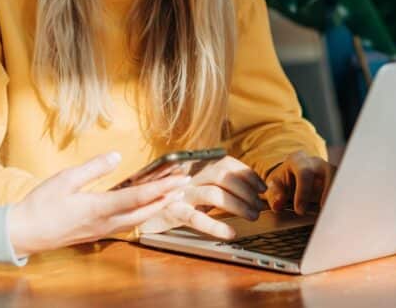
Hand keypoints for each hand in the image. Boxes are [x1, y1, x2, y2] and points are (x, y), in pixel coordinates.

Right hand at [8, 152, 188, 256]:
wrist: (25, 233)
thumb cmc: (41, 206)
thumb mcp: (65, 179)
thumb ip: (93, 168)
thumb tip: (116, 156)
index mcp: (98, 207)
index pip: (138, 197)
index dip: (161, 188)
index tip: (178, 180)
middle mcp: (105, 222)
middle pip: (145, 212)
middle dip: (167, 198)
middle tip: (184, 185)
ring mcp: (102, 230)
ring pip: (138, 220)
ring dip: (157, 206)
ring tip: (172, 194)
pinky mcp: (97, 232)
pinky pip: (127, 223)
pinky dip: (142, 213)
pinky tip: (145, 207)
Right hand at [138, 156, 266, 239]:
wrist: (133, 208)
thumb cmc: (168, 197)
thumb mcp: (191, 185)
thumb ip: (211, 182)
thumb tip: (248, 189)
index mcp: (193, 166)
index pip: (225, 162)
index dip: (247, 174)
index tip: (262, 188)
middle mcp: (186, 175)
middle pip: (222, 176)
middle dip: (245, 190)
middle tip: (258, 206)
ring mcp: (178, 193)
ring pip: (213, 194)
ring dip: (238, 205)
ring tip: (251, 216)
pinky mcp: (171, 212)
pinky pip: (196, 219)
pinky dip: (216, 226)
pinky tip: (230, 232)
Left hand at [265, 151, 334, 215]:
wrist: (292, 176)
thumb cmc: (283, 181)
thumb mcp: (274, 186)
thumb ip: (274, 194)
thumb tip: (277, 205)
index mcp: (299, 160)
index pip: (305, 173)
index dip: (303, 192)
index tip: (299, 211)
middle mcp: (318, 163)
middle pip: (330, 172)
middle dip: (327, 193)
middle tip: (321, 213)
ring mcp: (330, 171)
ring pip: (341, 181)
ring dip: (336, 198)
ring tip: (330, 215)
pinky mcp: (337, 182)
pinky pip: (343, 190)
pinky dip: (340, 202)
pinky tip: (335, 215)